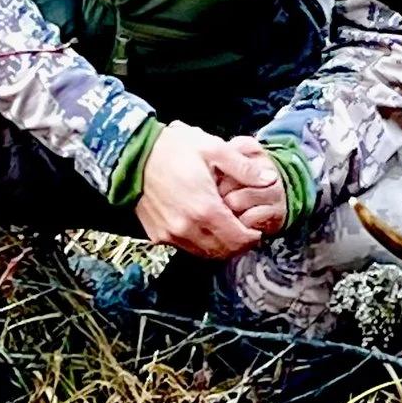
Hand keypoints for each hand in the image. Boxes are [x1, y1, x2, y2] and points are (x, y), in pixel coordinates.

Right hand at [136, 123, 287, 256]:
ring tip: (226, 228)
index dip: (252, 237)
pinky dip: (199, 242)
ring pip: (204, 253)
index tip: (257, 228)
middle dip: (239, 244)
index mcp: (205, 209)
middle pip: (223, 251)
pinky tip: (204, 226)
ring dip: (219, 246)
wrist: (132, 155)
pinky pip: (186, 247)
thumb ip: (244, 168)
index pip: (238, 239)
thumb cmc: (173, 149)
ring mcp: (170, 234)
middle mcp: (187, 228)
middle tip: (245, 231)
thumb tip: (270, 179)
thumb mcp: (213, 149)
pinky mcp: (157, 235)